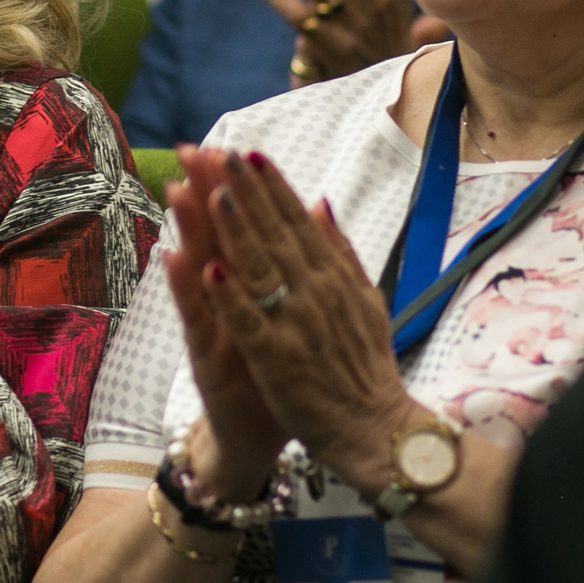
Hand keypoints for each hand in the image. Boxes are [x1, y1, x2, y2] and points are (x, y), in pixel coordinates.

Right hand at [163, 147, 289, 501]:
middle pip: (214, 241)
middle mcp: (223, 306)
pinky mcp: (206, 361)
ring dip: (187, 231)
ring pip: (198, 274)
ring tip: (177, 189)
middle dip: (204, 195)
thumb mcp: (279, 323)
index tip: (228, 147)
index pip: (242, 233)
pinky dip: (187, 290)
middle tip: (192, 150)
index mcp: (249, 294)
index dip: (234, 192)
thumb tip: (304, 222)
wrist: (255, 441)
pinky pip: (196, 320)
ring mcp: (211, 331)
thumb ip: (283, 276)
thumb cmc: (272, 380)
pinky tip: (177, 259)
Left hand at [195, 150, 417, 491]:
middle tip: (221, 153)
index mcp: (333, 278)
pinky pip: (250, 322)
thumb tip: (321, 202)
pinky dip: (230, 296)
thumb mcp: (365, 300)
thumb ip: (340, 251)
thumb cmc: (364, 365)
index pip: (298, 222)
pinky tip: (207, 269)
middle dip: (248, 193)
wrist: (376, 429)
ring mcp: (296, 325)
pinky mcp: (277, 359)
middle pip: (276, 235)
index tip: (249, 153)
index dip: (272, 187)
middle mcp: (316, 293)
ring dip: (237, 231)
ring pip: (261, 269)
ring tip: (213, 194)